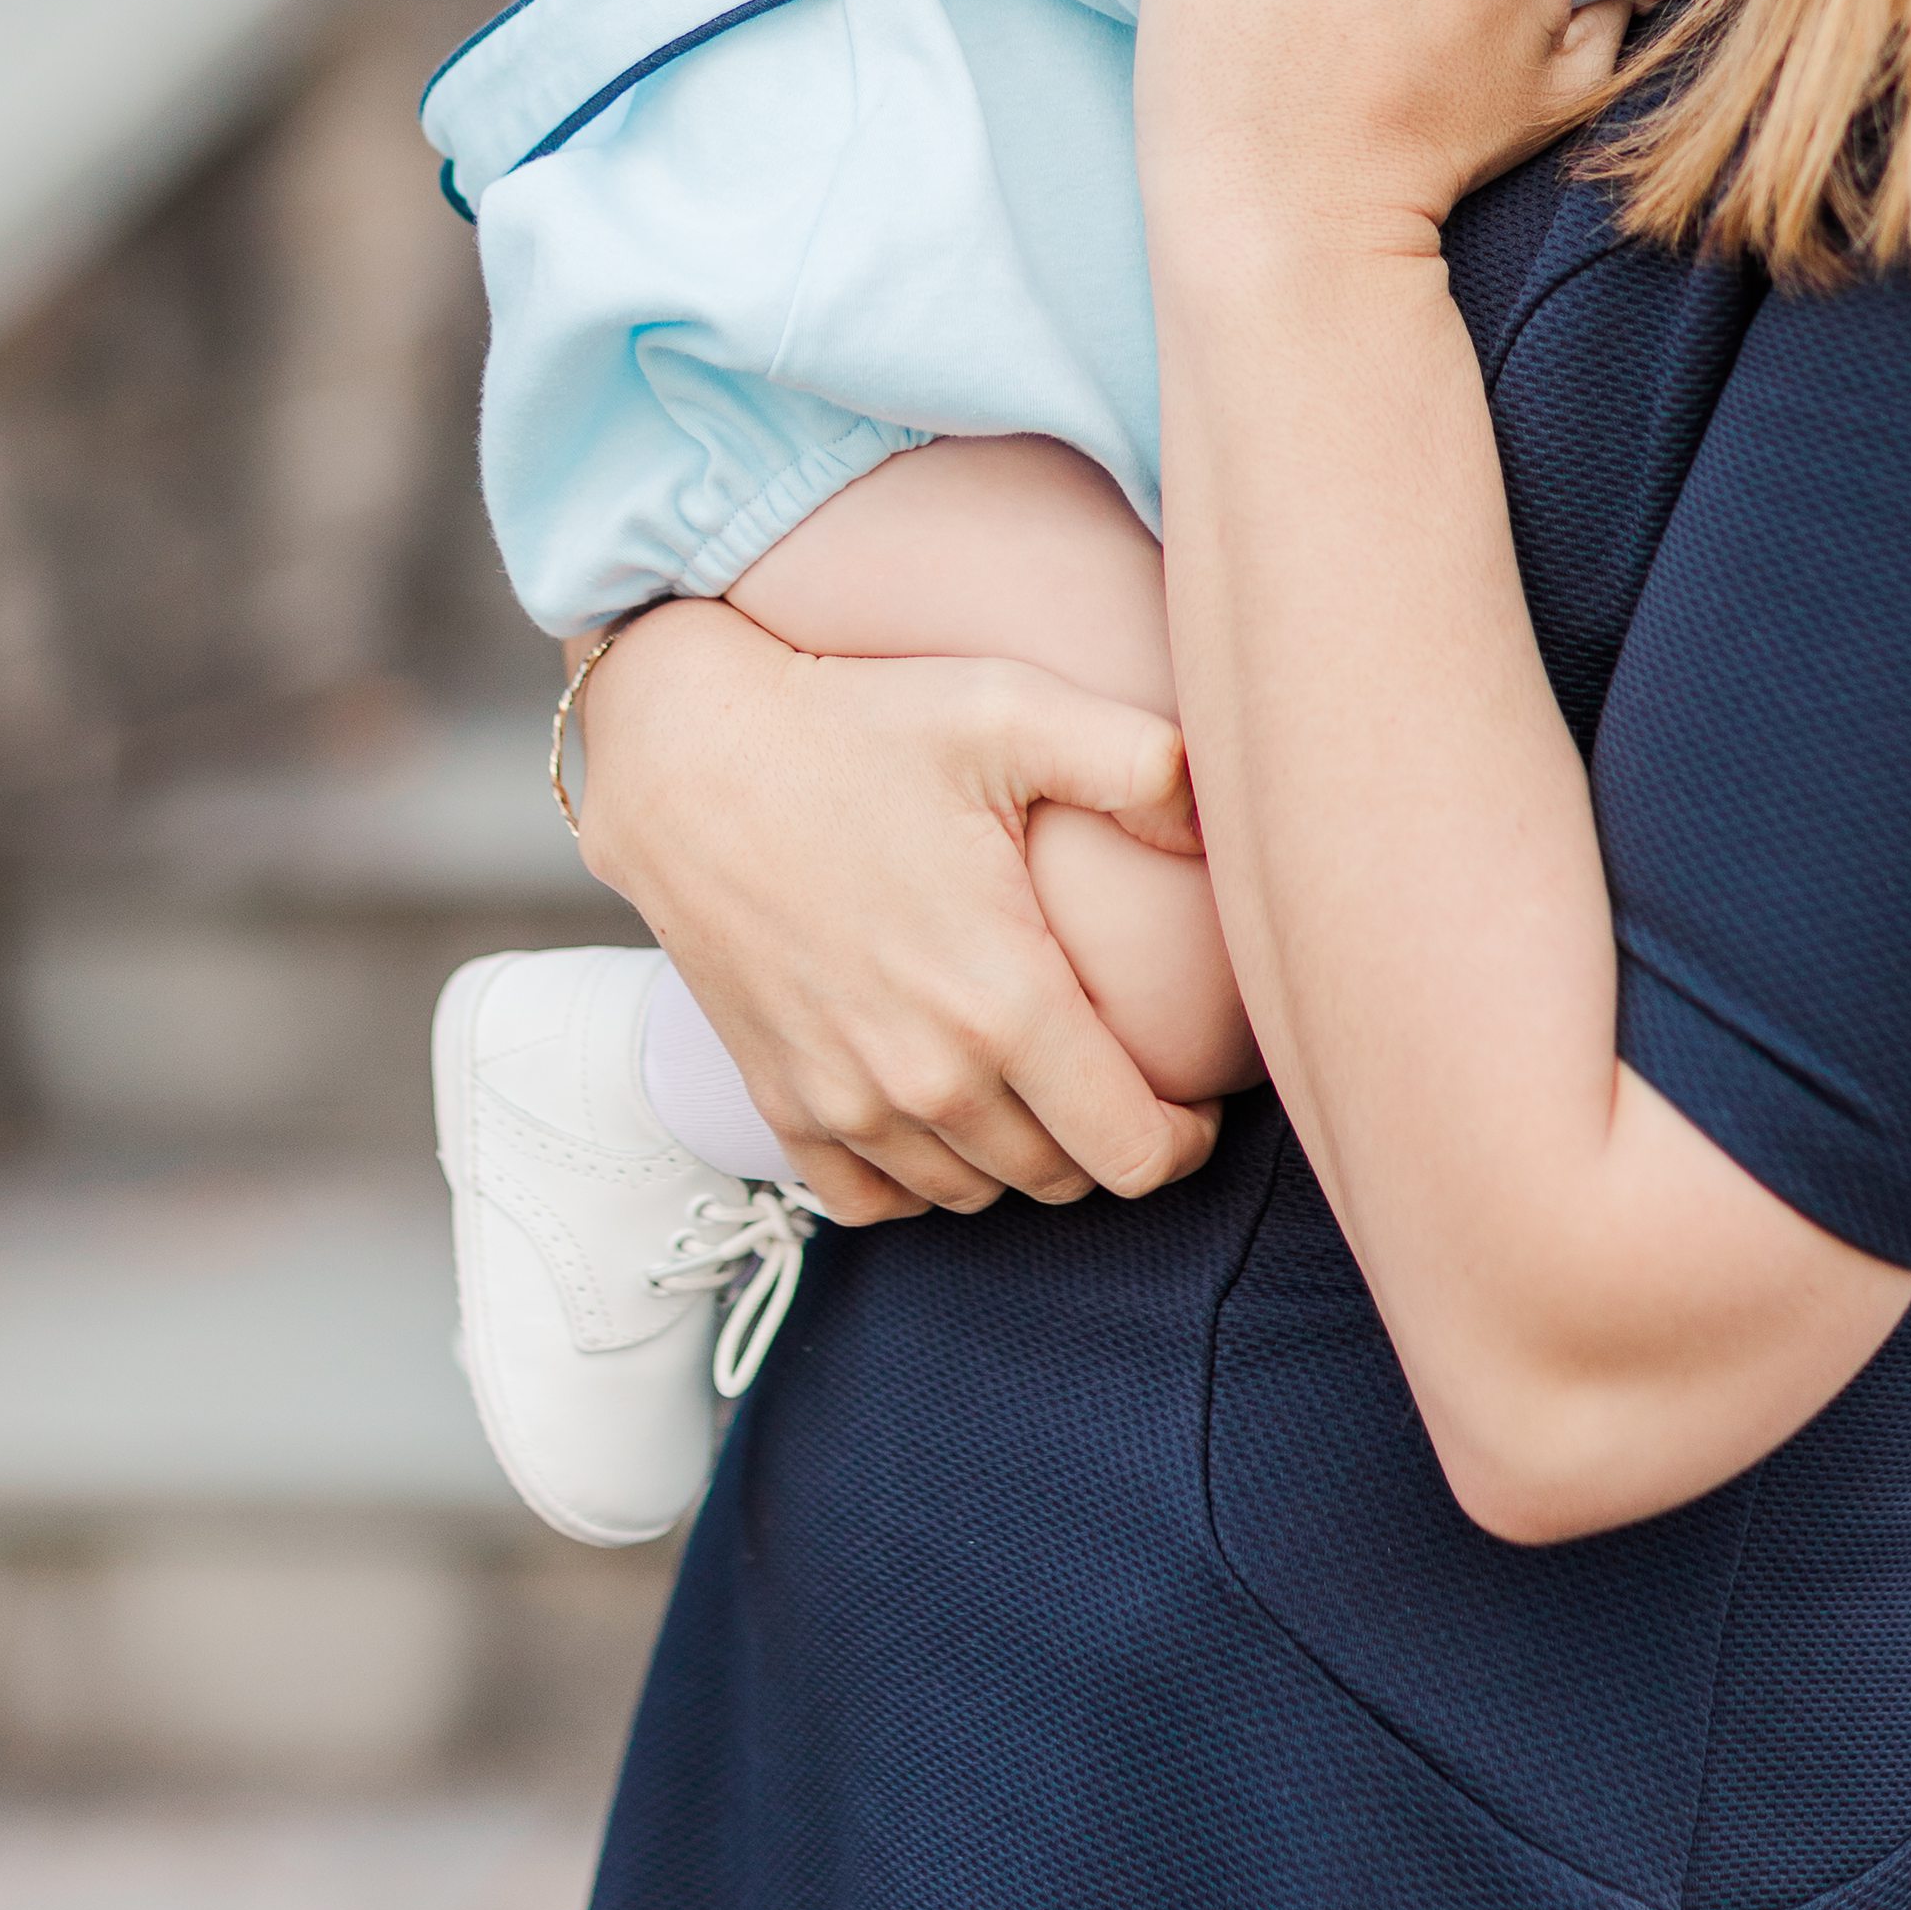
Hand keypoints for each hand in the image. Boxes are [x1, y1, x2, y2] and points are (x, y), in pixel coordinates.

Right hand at [574, 602, 1221, 1226]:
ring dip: (1022, 1160)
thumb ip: (1139, 758)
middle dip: (1110, 1143)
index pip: (1133, 1150)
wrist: (689, 755)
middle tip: (1127, 1080)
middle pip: (1061, 1179)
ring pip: (974, 1193)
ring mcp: (846, 1101)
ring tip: (1043, 1088)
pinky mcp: (781, 1101)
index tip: (1197, 1104)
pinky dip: (921, 1179)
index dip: (1185, 1142)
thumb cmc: (857, 721)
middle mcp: (927, 1077)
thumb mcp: (1009, 708)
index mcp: (1003, 1002)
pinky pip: (874, 1201)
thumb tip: (1221, 812)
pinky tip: (945, 1116)